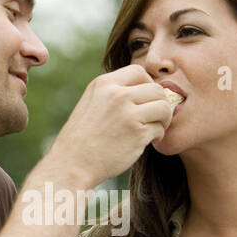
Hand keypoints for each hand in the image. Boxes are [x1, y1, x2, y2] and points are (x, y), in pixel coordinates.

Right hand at [47, 65, 172, 189]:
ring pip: (163, 107)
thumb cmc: (82, 137)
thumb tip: (144, 88)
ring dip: (163, 119)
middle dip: (159, 103)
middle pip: (156, 89)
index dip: (148, 84)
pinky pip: (160, 129)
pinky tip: (146, 142)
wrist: (72, 165)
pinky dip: (157, 136)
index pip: (138, 71)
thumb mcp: (91, 103)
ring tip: (153, 128)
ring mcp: (128, 114)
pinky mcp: (138, 134)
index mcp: (103, 84)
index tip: (146, 100)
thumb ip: (113, 93)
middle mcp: (117, 95)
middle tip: (155, 117)